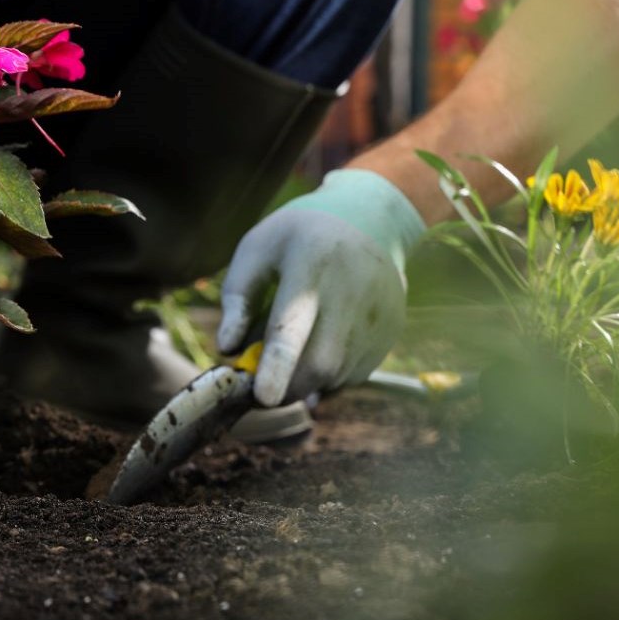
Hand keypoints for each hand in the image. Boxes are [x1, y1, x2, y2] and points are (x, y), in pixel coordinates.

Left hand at [217, 169, 424, 406]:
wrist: (368, 221)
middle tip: (262, 391)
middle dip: (286, 388)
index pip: (293, 325)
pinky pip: (354, 373)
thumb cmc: (296, 239)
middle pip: (321, 362)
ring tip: (292, 354)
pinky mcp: (391, 330)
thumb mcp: (256, 251)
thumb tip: (227, 349)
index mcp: (312, 261)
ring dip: (306, 382)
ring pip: (338, 373)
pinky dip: (328, 377)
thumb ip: (236, 299)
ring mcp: (379, 312)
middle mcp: (353, 289)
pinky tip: (319, 348)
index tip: (263, 397)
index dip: (277, 366)